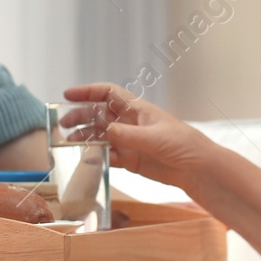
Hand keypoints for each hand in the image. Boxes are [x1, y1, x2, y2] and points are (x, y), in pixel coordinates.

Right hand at [62, 82, 213, 190]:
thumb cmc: (182, 144)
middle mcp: (130, 123)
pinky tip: (85, 159)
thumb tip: (105, 132)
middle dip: (80, 117)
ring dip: (85, 138)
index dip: (87, 92)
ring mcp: (129, 141)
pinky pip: (107, 156)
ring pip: (100, 136)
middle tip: (63, 125)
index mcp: (137, 109)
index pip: (108, 94)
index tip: (67, 95)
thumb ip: (127, 135)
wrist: (197, 168)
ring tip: (69, 143)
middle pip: (99, 115)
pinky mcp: (131, 160)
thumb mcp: (153, 137)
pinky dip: (95, 157)